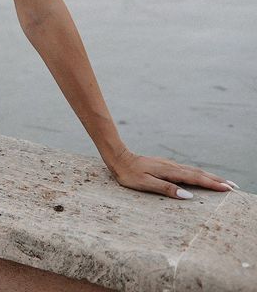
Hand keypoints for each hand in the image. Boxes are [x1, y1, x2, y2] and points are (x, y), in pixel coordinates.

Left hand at [106, 148, 236, 198]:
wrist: (118, 157)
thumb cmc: (129, 174)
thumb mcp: (145, 184)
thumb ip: (167, 189)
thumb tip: (188, 195)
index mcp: (170, 171)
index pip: (196, 179)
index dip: (212, 184)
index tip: (227, 189)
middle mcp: (172, 166)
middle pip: (199, 173)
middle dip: (216, 180)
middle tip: (233, 186)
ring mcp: (169, 165)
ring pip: (194, 171)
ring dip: (209, 176)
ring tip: (223, 182)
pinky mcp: (165, 165)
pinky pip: (187, 170)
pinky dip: (199, 174)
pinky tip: (201, 177)